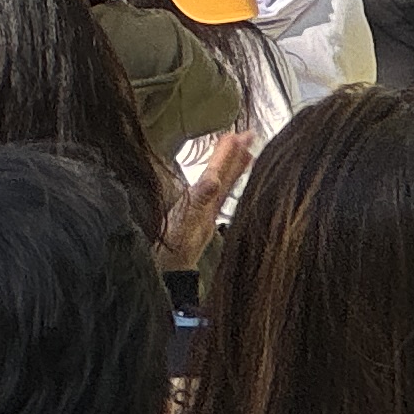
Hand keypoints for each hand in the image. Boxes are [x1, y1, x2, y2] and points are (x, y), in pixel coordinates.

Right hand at [162, 131, 251, 270]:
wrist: (166, 278)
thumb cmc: (170, 252)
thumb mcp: (181, 224)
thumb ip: (197, 201)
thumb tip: (214, 179)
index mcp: (204, 205)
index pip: (218, 174)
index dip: (226, 154)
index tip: (238, 135)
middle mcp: (207, 209)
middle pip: (225, 179)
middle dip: (235, 156)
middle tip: (248, 135)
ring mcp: (203, 217)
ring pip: (221, 189)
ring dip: (230, 168)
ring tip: (243, 152)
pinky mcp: (196, 224)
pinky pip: (211, 199)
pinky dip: (216, 186)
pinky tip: (218, 183)